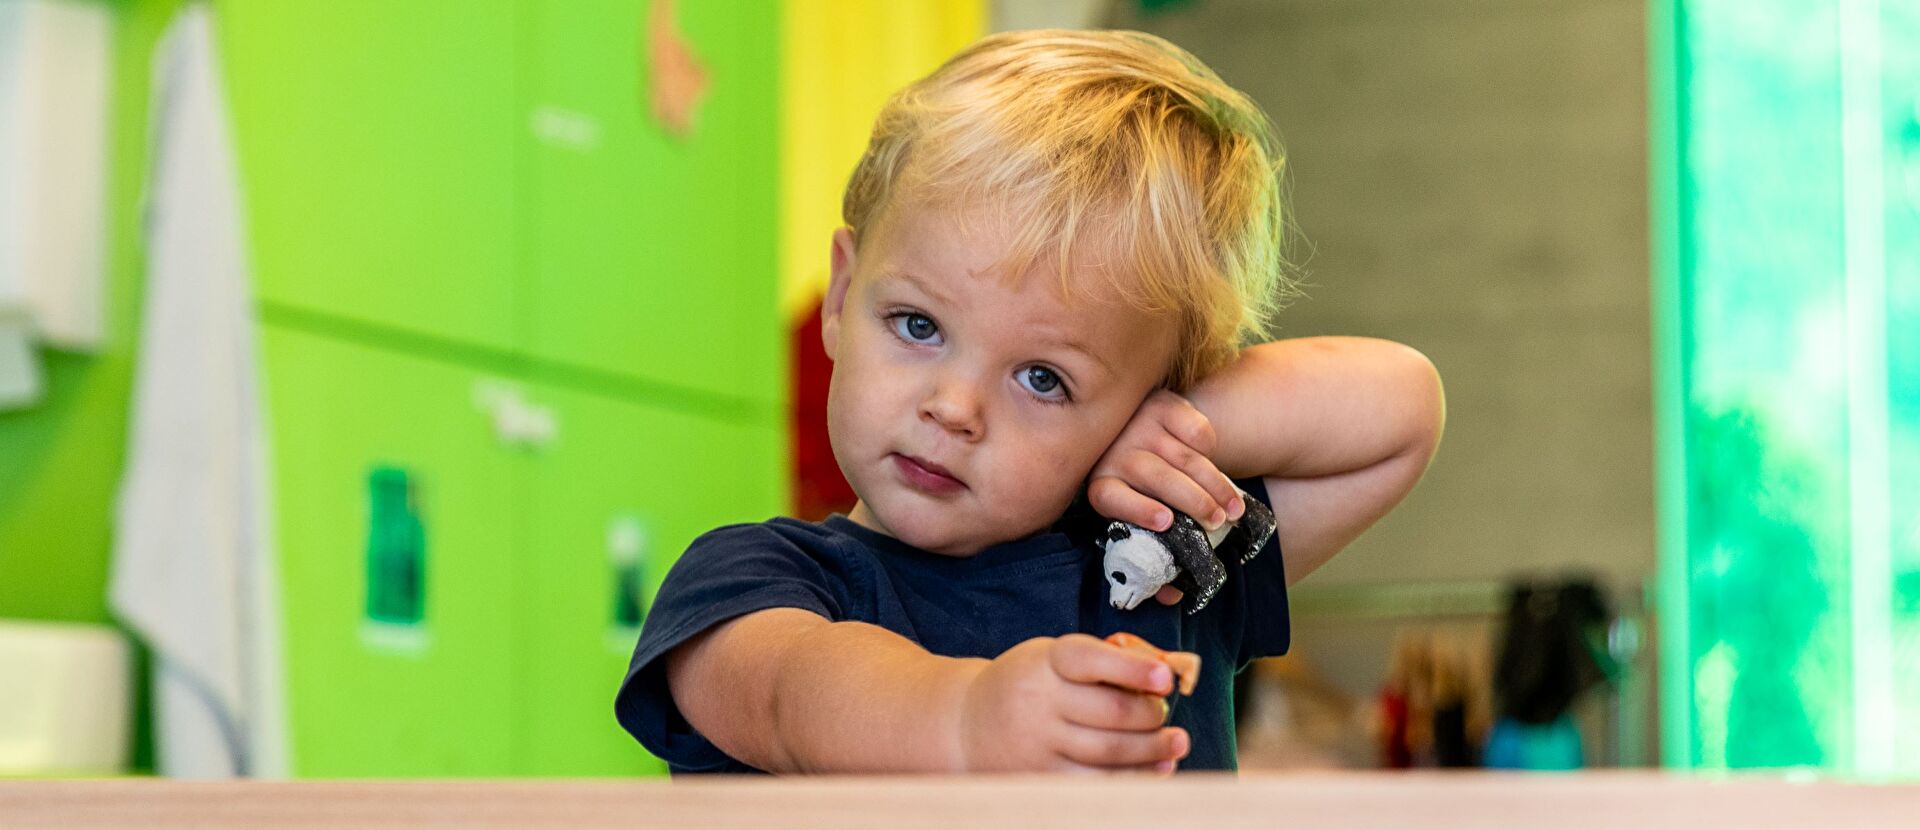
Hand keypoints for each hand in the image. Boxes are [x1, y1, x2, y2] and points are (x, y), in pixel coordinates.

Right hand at [955, 635, 1190, 773]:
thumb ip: (1099, 661)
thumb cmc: (1025, 685)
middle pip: (1111, 712)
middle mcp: (1038, 702)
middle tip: (1164, 712)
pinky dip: (1135, 777)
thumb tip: (1161, 674)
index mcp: (1043, 662)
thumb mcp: (1049, 657)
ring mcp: (1039, 744)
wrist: (966, 726)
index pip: (1088, 659)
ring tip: (1176, 742)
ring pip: (1109, 752)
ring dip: (1153, 748)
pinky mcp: (1043, 776)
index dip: (1131, 669)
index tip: (1164, 678)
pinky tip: (1157, 769)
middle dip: (1151, 714)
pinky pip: (1098, 782)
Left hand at [1090, 390, 1244, 532]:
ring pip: (1185, 459)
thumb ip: (1151, 525)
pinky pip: (1197, 431)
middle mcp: (1114, 452)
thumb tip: (1181, 558)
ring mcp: (1139, 425)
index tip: (1166, 522)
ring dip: (1216, 486)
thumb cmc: (1142, 483)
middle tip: (1218, 520)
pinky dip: (1211, 451)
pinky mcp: (1162, 405)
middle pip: (1159, 479)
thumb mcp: (1135, 504)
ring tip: (1233, 508)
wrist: (1137, 430)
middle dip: (1196, 503)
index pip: (1111, 498)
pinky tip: (1213, 465)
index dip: (1140, 510)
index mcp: (1102, 485)